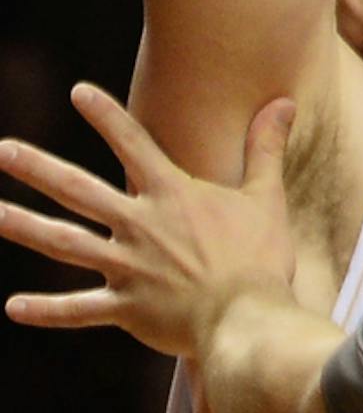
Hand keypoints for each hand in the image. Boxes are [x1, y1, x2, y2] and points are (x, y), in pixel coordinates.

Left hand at [0, 87, 297, 356]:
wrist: (249, 319)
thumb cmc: (260, 258)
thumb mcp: (266, 197)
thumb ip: (266, 148)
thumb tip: (284, 101)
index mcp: (172, 195)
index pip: (133, 144)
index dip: (106, 116)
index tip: (77, 93)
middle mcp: (140, 225)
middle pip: (78, 190)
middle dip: (37, 168)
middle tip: (2, 151)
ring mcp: (127, 268)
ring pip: (64, 243)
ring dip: (24, 227)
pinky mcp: (125, 309)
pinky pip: (77, 310)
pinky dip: (45, 311)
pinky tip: (12, 307)